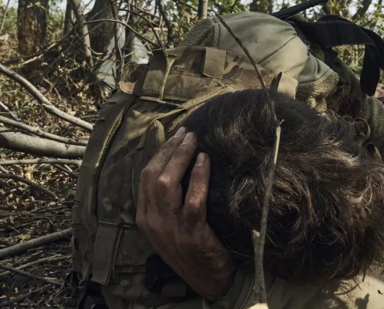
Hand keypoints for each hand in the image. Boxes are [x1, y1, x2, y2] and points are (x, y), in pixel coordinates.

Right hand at [136, 128, 235, 300]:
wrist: (208, 281)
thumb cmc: (194, 249)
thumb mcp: (172, 226)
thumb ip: (170, 202)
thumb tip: (182, 167)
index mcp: (145, 218)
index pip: (145, 178)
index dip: (160, 153)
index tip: (175, 137)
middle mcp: (152, 221)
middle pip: (153, 176)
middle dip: (169, 150)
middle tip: (186, 133)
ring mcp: (170, 228)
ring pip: (167, 184)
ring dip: (181, 158)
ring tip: (194, 141)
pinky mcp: (191, 233)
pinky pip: (193, 201)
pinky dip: (199, 178)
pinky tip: (205, 161)